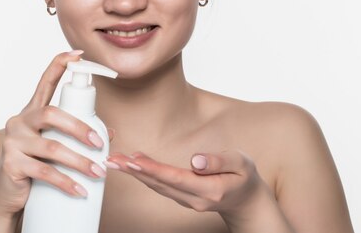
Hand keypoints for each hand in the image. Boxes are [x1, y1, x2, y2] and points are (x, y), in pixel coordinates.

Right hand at [0, 50, 114, 217]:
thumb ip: (76, 136)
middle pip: (52, 114)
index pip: (45, 82)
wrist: (8, 196)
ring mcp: (13, 142)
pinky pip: (44, 172)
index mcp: (32, 112)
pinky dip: (66, 183)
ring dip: (79, 161)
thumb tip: (110, 133)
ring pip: (52, 147)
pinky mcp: (11, 163)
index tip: (78, 55)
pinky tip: (80, 191)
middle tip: (100, 144)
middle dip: (80, 127)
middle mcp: (19, 121)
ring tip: (98, 173)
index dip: (59, 65)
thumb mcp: (55, 147)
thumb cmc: (35, 166)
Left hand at [104, 149, 267, 215]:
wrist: (247, 200)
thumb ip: (219, 160)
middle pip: (160, 184)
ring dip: (136, 174)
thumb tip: (195, 159)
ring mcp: (188, 202)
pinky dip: (145, 176)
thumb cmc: (244, 177)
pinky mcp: (183, 198)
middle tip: (114, 160)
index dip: (153, 170)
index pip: (176, 178)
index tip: (134, 161)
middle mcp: (195, 199)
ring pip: (158, 187)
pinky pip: (161, 187)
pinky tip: (134, 166)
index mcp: (210, 190)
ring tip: (117, 161)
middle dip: (135, 172)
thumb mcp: (241, 163)